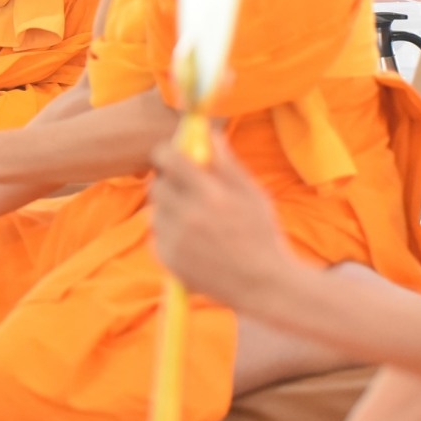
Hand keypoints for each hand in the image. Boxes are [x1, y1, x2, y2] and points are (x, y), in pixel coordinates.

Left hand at [148, 133, 291, 311]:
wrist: (264, 286)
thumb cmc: (262, 235)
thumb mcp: (252, 194)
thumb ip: (226, 163)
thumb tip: (206, 134)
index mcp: (211, 195)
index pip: (169, 159)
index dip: (166, 153)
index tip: (170, 155)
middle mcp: (189, 217)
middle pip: (157, 185)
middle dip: (167, 182)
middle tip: (184, 188)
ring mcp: (176, 241)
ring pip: (155, 211)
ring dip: (169, 209)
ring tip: (196, 220)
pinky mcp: (168, 259)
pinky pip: (157, 235)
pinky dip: (169, 234)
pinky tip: (194, 242)